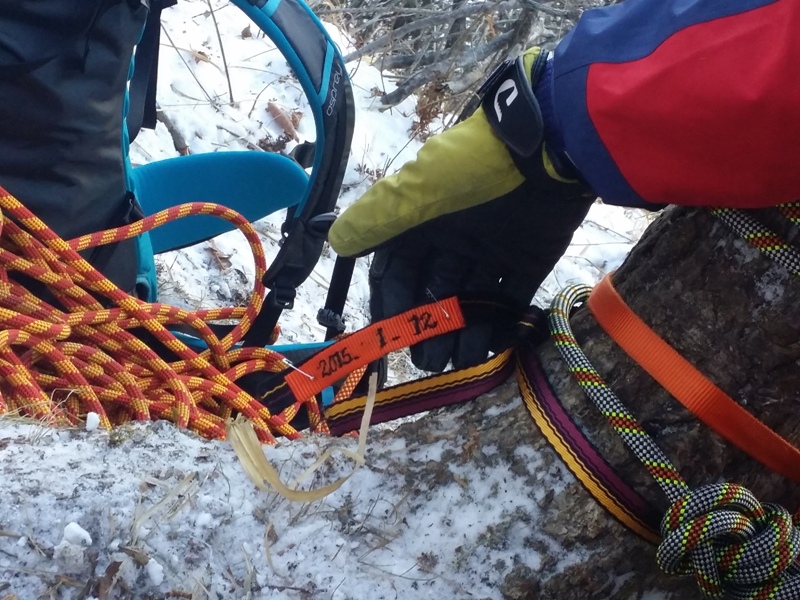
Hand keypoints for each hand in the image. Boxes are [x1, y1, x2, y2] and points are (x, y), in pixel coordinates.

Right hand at [329, 49, 594, 370]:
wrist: (545, 149)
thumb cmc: (471, 170)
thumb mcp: (416, 191)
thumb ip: (378, 220)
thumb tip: (336, 242)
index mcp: (421, 224)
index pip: (397, 273)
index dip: (392, 305)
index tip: (391, 338)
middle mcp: (453, 241)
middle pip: (434, 294)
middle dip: (430, 328)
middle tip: (429, 361)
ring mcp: (491, 252)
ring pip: (471, 302)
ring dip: (464, 333)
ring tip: (460, 361)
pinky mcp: (527, 261)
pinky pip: (510, 300)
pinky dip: (502, 324)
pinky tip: (493, 347)